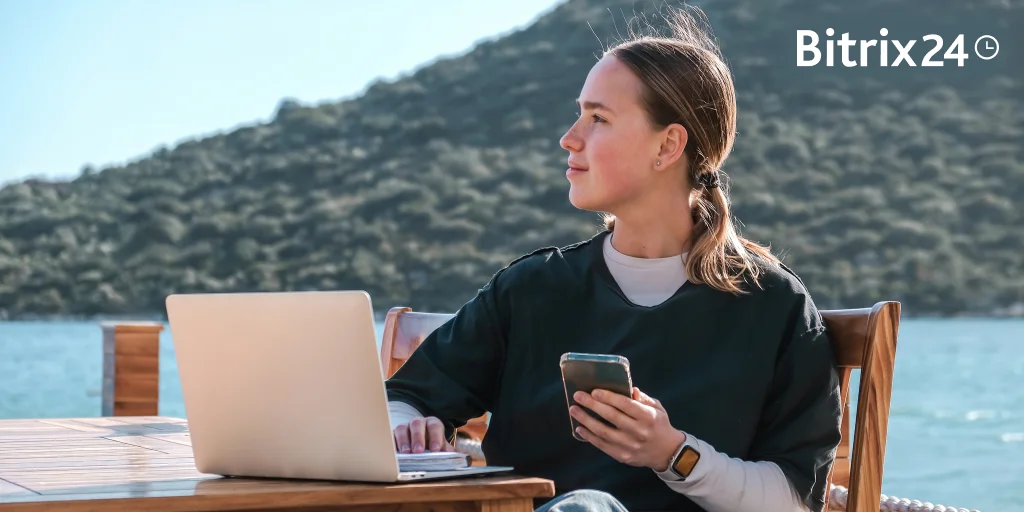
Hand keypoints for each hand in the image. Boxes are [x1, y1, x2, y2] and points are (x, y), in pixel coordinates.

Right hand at [393, 416, 455, 453]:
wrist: (419, 446)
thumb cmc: (431, 447)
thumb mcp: (440, 448)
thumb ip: (446, 451)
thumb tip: (451, 458)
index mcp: (432, 424)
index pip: (435, 426)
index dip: (436, 437)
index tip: (435, 449)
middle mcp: (418, 423)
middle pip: (417, 423)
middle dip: (418, 437)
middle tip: (418, 450)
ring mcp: (404, 428)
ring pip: (402, 428)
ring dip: (403, 440)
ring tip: (406, 452)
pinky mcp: (393, 436)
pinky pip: (390, 437)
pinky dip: (392, 444)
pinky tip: (394, 452)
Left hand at [570, 387, 685, 470]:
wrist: (667, 452)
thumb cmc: (658, 424)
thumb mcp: (657, 407)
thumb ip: (642, 398)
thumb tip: (629, 389)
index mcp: (648, 417)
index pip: (625, 405)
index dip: (608, 397)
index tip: (594, 391)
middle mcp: (639, 431)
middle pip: (611, 416)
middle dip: (592, 405)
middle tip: (578, 396)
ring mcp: (630, 445)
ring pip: (603, 432)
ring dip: (586, 420)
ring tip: (574, 410)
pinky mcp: (623, 456)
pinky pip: (602, 445)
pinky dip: (589, 437)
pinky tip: (579, 428)